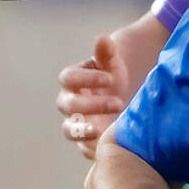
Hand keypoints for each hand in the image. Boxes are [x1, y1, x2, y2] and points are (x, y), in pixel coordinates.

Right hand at [57, 34, 128, 159]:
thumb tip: (103, 39)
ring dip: (82, 131)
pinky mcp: (85, 141)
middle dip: (90, 105)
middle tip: (117, 103)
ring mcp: (75, 123)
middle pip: (67, 105)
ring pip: (68, 129)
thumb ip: (106, 54)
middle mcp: (69, 103)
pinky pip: (82, 147)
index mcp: (73, 81)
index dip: (86, 78)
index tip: (109, 79)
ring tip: (101, 131)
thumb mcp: (112, 66)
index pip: (69, 78)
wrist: (121, 100)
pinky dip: (91, 148)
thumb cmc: (113, 81)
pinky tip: (104, 147)